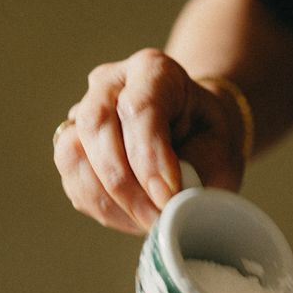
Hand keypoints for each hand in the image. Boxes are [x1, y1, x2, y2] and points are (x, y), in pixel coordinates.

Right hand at [52, 49, 245, 233]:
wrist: (194, 140)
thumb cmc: (208, 142)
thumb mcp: (220, 149)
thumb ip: (196, 167)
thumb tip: (167, 200)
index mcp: (153, 72)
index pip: (139, 108)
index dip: (150, 158)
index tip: (168, 197)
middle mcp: (110, 84)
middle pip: (96, 125)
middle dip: (125, 182)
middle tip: (155, 217)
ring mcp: (84, 112)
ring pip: (73, 153)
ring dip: (109, 198)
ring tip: (146, 220)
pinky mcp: (72, 146)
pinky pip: (72, 178)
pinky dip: (100, 206)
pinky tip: (130, 216)